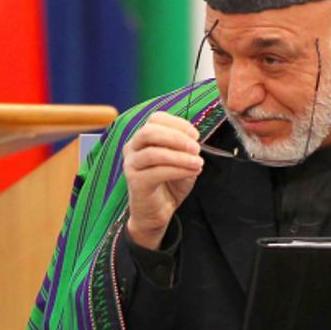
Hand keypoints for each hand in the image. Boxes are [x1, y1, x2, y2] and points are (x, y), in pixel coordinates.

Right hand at [123, 111, 202, 249]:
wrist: (159, 211)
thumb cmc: (170, 183)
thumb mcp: (182, 161)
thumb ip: (186, 149)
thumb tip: (193, 142)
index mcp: (144, 138)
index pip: (156, 119)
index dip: (177, 123)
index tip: (196, 135)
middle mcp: (133, 147)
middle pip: (149, 131)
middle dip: (176, 137)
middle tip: (196, 148)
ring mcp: (132, 164)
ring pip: (153, 152)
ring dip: (180, 156)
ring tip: (198, 163)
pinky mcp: (135, 181)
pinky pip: (157, 171)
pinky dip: (178, 170)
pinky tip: (192, 172)